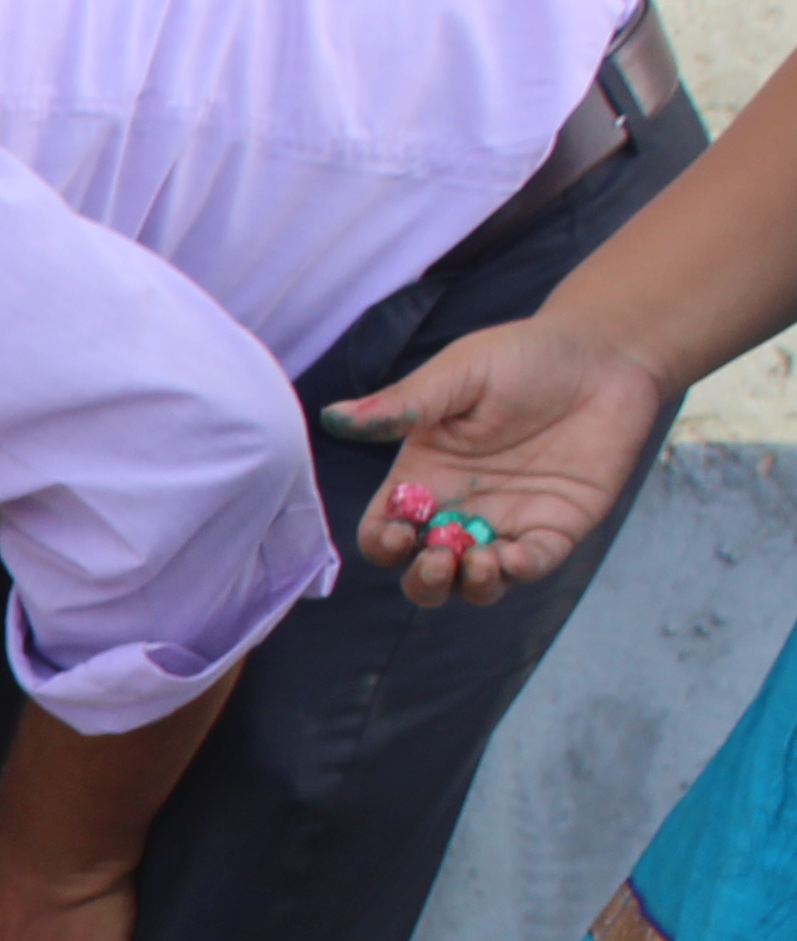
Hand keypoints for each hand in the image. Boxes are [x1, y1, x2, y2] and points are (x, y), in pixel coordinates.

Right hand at [327, 316, 670, 604]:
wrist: (606, 354)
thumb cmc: (525, 356)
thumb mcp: (459, 373)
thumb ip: (403, 404)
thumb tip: (334, 417)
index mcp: (425, 476)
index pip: (385, 529)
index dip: (382, 542)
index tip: (398, 531)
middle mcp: (459, 509)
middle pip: (423, 572)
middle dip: (423, 580)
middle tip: (438, 558)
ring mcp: (507, 523)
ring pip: (473, 583)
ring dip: (466, 586)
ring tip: (478, 561)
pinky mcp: (555, 528)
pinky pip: (529, 564)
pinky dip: (517, 571)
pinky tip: (512, 556)